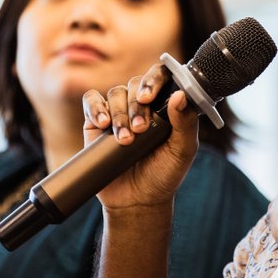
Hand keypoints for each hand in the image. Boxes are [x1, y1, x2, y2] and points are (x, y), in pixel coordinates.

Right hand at [81, 64, 199, 210]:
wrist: (137, 200)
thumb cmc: (164, 174)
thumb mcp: (182, 151)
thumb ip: (186, 124)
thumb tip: (180, 95)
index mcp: (165, 106)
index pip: (161, 77)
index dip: (154, 80)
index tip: (149, 97)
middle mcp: (141, 104)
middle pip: (135, 84)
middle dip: (136, 106)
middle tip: (140, 129)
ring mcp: (118, 111)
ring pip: (115, 94)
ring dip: (119, 115)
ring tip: (125, 140)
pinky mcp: (96, 122)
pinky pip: (91, 101)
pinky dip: (96, 108)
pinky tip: (103, 124)